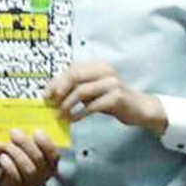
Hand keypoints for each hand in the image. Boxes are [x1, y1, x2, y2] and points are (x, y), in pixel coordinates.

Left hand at [0, 129, 59, 185]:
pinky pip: (16, 177)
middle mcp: (43, 174)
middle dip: (25, 143)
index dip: (46, 142)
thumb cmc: (18, 162)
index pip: (54, 153)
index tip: (36, 131)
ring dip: (16, 154)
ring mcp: (31, 183)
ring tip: (6, 146)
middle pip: (38, 159)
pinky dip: (9, 166)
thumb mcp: (24, 149)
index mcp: (49, 163)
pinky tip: (2, 157)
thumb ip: (25, 140)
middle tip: (14, 132)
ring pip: (29, 169)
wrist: (6, 184)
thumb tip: (16, 129)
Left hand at [46, 61, 166, 135]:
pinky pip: (92, 106)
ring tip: (60, 115)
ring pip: (81, 91)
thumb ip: (77, 88)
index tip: (46, 95)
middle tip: (51, 104)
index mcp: (98, 65)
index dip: (56, 82)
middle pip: (74, 76)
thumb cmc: (112, 99)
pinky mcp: (116, 97)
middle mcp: (105, 70)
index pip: (71, 69)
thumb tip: (52, 94)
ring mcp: (112, 83)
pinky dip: (79, 113)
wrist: (139, 108)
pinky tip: (73, 119)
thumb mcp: (93, 90)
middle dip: (59, 90)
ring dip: (67, 104)